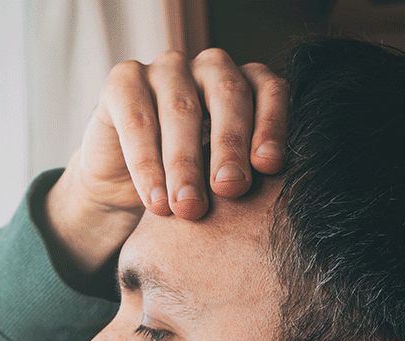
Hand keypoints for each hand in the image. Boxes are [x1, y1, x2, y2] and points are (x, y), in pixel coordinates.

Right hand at [45, 48, 287, 273]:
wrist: (126, 193)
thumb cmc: (191, 186)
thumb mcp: (226, 182)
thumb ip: (251, 176)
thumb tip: (282, 198)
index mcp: (247, 85)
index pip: (269, 90)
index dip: (272, 124)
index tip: (269, 167)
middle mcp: (209, 68)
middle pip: (227, 94)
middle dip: (230, 144)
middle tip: (231, 188)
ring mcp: (165, 70)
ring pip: (180, 108)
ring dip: (185, 162)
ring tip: (188, 208)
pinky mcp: (123, 83)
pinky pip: (136, 119)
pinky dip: (146, 163)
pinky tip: (156, 201)